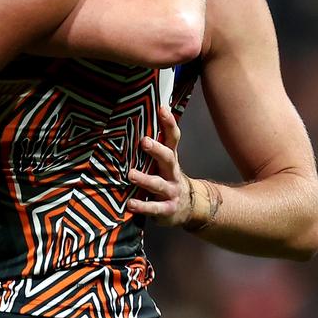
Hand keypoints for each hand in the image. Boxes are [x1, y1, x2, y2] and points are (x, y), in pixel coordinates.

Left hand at [127, 106, 192, 225]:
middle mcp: (173, 172)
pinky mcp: (167, 209)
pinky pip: (154, 208)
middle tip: (144, 141)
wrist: (187, 207)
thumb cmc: (166, 177)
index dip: (169, 123)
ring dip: (144, 179)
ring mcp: (171, 191)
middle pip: (168, 158)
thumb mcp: (162, 162)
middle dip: (157, 149)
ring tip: (130, 174)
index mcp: (171, 158)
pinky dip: (142, 206)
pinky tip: (130, 204)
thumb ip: (152, 146)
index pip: (172, 137)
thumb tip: (133, 118)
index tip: (161, 108)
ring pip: (158, 184)